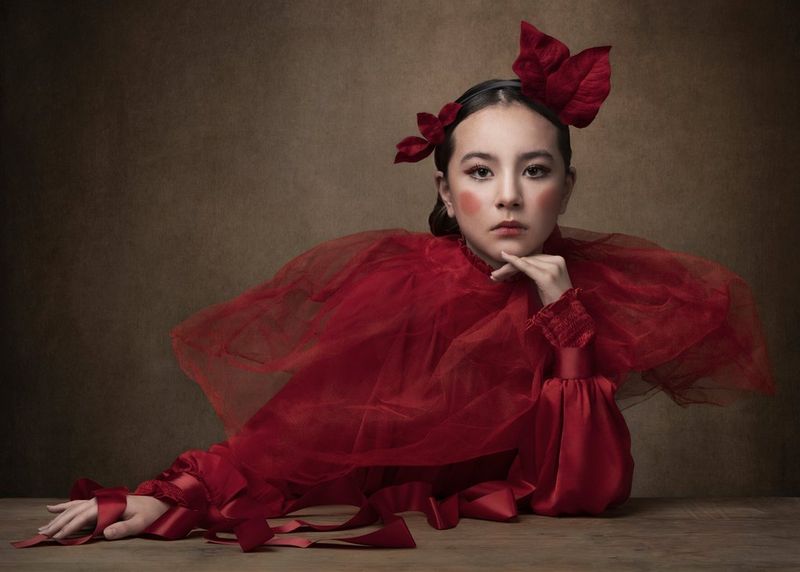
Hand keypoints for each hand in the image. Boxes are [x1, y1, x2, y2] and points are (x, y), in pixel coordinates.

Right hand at [37, 495, 170, 539]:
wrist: (156, 503)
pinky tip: (52, 509)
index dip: (70, 526)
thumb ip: (123, 529)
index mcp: (108, 505)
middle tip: (43, 534)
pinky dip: (64, 507)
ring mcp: (98, 501)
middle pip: (75, 512)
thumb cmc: (148, 514)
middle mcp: (100, 501)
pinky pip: (78, 505)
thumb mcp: (139, 523)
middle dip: (58, 523)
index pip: (85, 516)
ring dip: (57, 517)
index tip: (57, 536)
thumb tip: (105, 534)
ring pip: (73, 509)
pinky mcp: (99, 504)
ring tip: (42, 526)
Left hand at [491, 251, 572, 305]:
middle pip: (528, 259)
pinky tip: (505, 258)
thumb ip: (536, 271)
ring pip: (524, 262)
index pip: (533, 258)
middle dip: (510, 266)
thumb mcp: (545, 281)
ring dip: (508, 269)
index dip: (517, 261)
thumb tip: (517, 265)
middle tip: (495, 274)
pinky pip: (526, 266)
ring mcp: (552, 267)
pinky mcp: (546, 276)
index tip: (503, 269)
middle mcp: (556, 260)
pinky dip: (514, 262)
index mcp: (558, 260)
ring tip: (495, 275)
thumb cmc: (554, 299)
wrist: (566, 313)